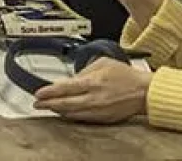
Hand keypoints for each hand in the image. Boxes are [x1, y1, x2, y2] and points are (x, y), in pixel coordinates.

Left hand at [33, 57, 150, 122]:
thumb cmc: (127, 76)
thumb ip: (85, 69)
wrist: (144, 92)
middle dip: (48, 104)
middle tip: (37, 103)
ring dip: (58, 111)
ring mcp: (98, 111)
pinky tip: (65, 113)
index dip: (49, 92)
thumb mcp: (103, 63)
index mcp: (93, 82)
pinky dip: (71, 116)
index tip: (38, 93)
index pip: (65, 88)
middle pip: (65, 104)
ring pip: (72, 114)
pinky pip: (82, 119)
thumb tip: (71, 78)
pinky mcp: (102, 119)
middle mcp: (94, 98)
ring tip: (48, 107)